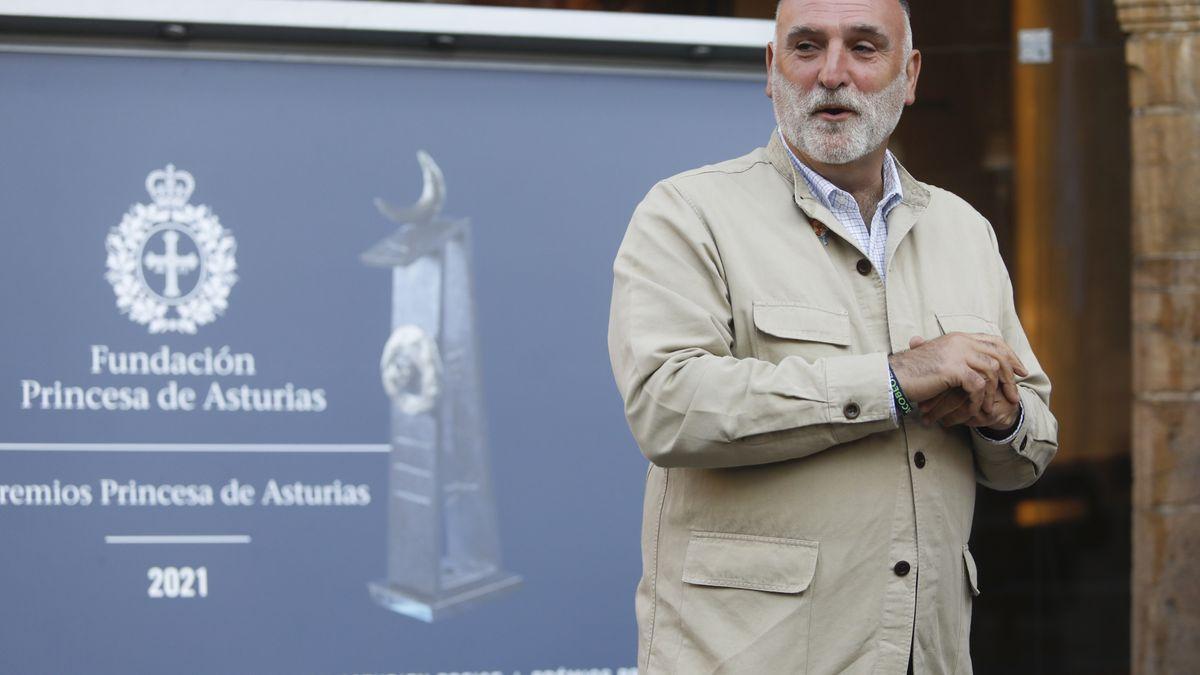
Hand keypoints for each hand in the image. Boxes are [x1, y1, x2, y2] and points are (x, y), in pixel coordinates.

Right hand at [889, 333, 1027, 424]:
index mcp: (958, 337)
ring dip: (995, 392)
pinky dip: (979, 400)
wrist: (893, 377)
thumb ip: (958, 359)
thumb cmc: (913, 373)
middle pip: (998, 354)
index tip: (1020, 371)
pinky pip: (977, 386)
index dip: (1011, 356)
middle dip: (1011, 376)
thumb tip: (976, 370)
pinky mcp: (953, 368)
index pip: (994, 341)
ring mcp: (957, 353)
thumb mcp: (939, 360)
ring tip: (992, 408)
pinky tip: (975, 411)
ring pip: (991, 371)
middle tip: (1015, 394)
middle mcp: (960, 341)